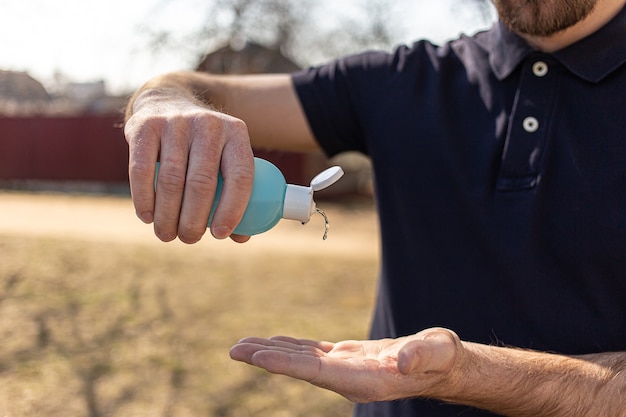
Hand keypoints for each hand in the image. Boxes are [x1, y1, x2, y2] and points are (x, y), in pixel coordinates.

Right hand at [124, 89, 253, 243]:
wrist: (168, 101)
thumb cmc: (203, 146)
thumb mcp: (225, 158)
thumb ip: (234, 194)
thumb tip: (240, 237)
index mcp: (236, 134)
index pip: (240, 176)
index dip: (232, 209)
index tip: (220, 235)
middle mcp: (208, 125)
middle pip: (202, 183)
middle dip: (194, 220)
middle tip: (189, 239)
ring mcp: (175, 122)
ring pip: (171, 180)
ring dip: (167, 216)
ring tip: (167, 235)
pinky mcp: (145, 126)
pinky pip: (142, 170)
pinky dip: (144, 199)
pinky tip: (146, 216)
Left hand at [229, 328, 462, 402]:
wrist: (441, 366)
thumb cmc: (441, 358)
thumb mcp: (437, 351)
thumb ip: (420, 355)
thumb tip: (401, 360)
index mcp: (364, 380)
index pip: (317, 373)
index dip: (287, 365)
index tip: (259, 358)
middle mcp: (347, 379)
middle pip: (300, 368)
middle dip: (267, 359)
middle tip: (234, 350)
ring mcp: (344, 370)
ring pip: (301, 360)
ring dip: (271, 352)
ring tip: (242, 346)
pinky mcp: (346, 359)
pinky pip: (312, 352)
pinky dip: (291, 345)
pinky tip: (275, 342)